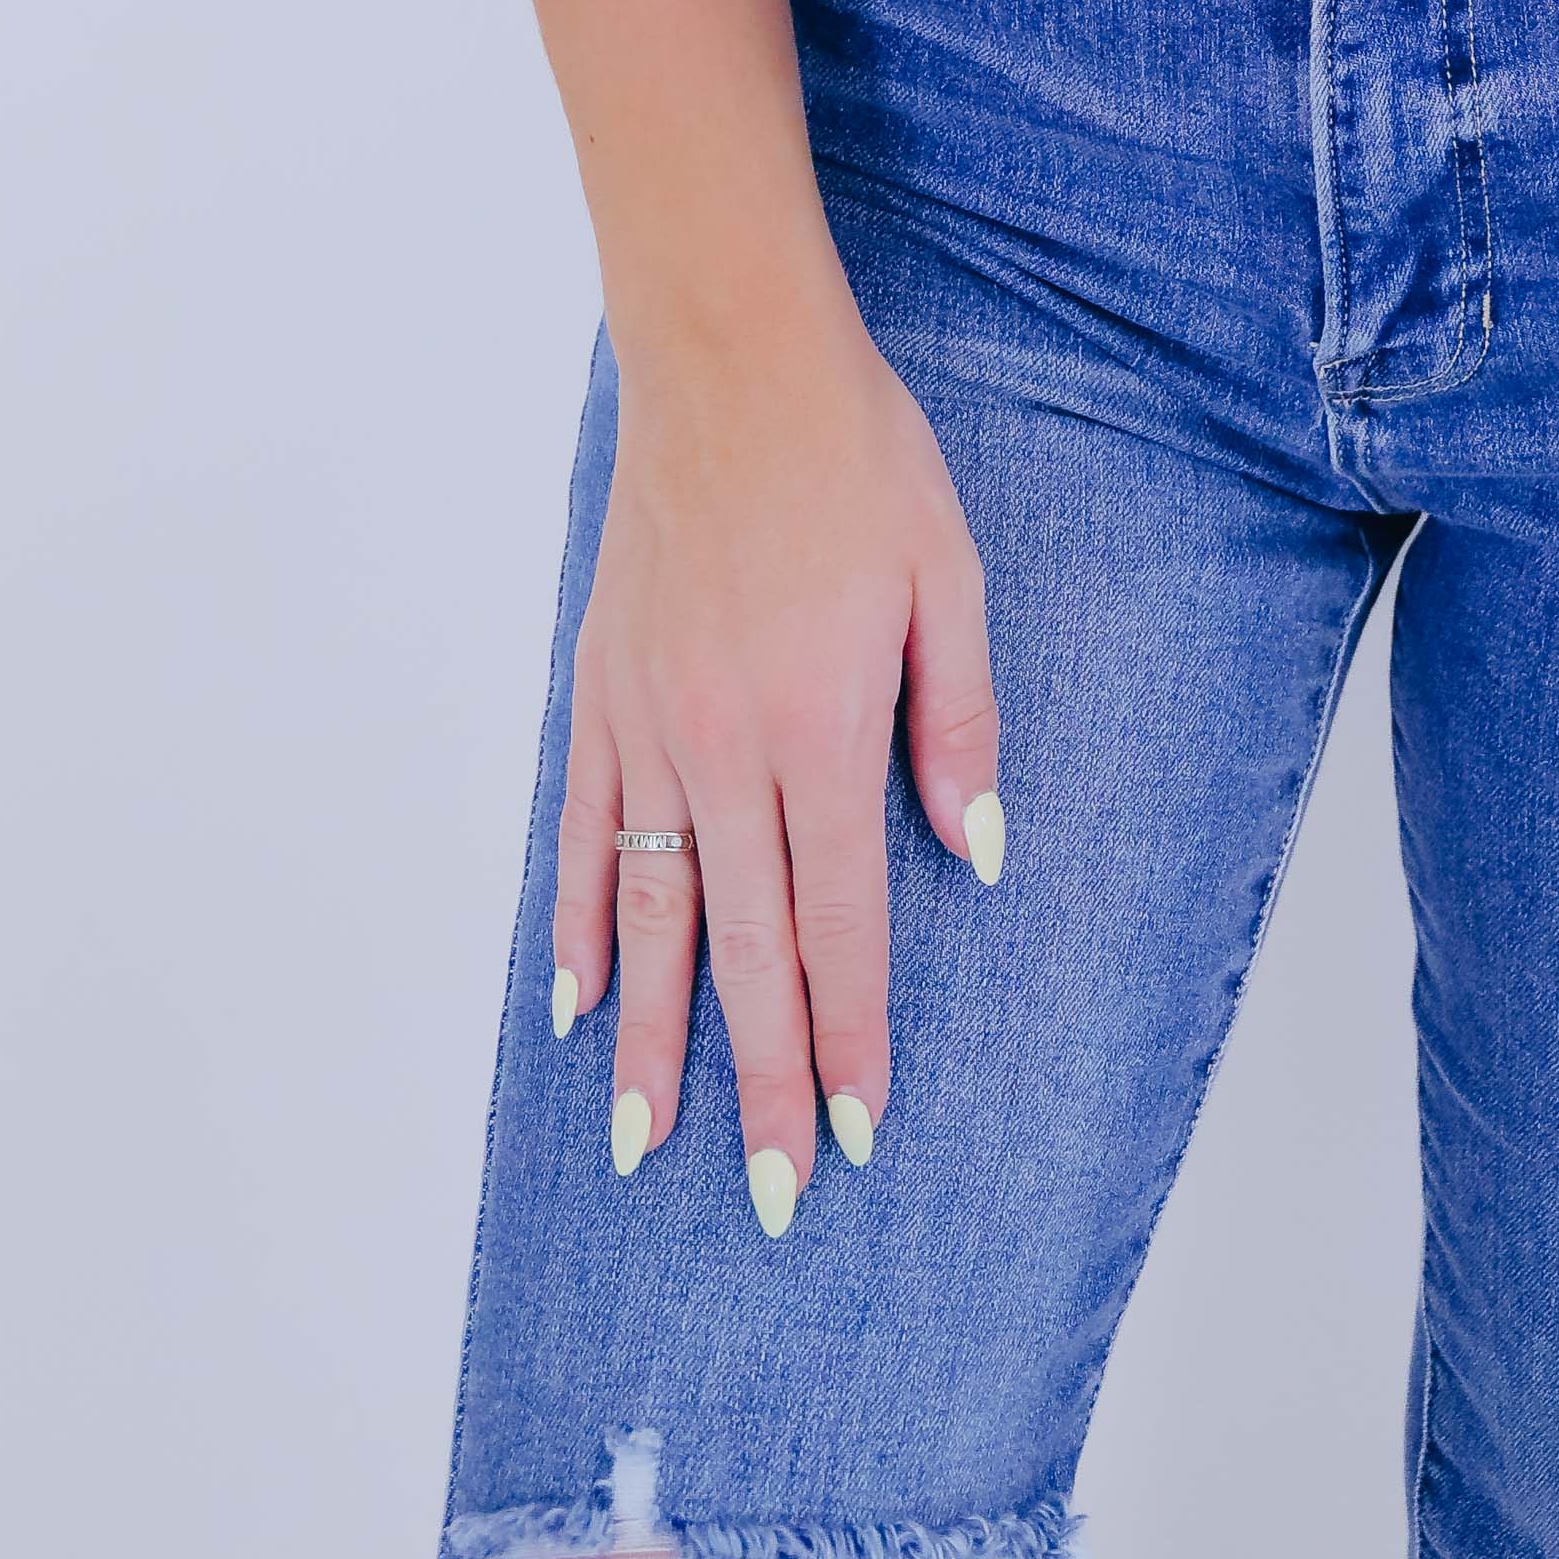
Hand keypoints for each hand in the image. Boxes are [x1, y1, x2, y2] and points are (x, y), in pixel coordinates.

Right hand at [552, 306, 1001, 1229]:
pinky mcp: (600, 690)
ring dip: (652, 1038)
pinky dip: (583, 922)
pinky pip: (586, 831)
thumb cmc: (856, 457)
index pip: (841, 918)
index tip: (862, 1134)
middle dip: (761, 1081)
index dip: (853, 1035)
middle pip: (744, 947)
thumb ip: (955, 719)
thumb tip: (977, 850)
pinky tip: (581, 1004)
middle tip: (770, 1198)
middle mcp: (727, 743)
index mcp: (823, 722)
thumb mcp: (948, 573)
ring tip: (646, 1147)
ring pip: (652, 914)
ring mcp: (650, 721)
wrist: (729, 360)